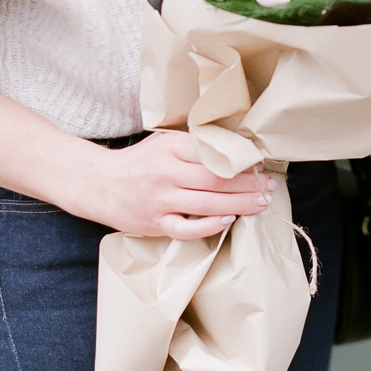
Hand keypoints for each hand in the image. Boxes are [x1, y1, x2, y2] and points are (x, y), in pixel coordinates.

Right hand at [75, 130, 273, 240]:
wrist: (100, 184)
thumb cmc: (139, 162)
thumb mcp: (163, 142)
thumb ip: (193, 145)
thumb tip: (232, 148)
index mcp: (170, 149)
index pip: (212, 154)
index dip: (240, 161)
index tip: (260, 164)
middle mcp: (166, 174)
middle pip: (216, 180)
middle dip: (248, 184)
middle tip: (270, 186)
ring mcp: (161, 201)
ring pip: (207, 204)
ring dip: (239, 204)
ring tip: (261, 203)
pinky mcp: (155, 224)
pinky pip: (187, 229)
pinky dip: (210, 226)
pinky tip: (229, 221)